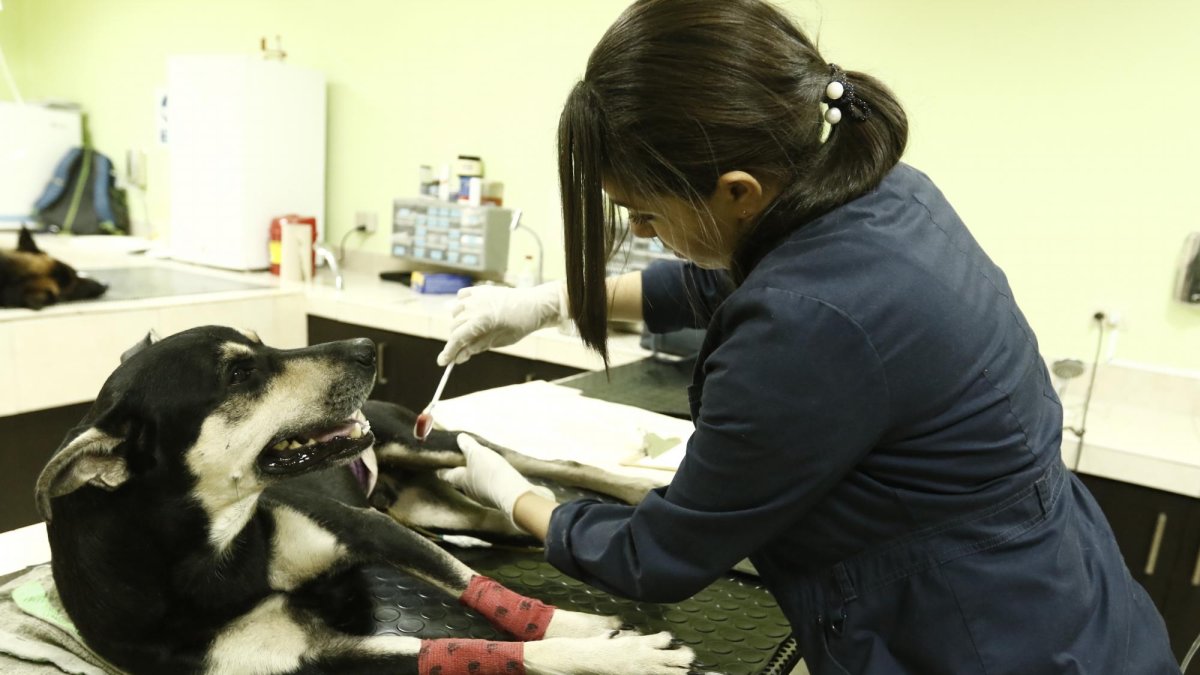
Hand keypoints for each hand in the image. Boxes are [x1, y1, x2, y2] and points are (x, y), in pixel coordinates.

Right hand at [437, 281, 568, 365]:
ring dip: (458, 323)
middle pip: (454, 327)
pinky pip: (462, 296)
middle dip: (456, 340)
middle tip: (461, 350)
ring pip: (455, 311)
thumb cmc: (519, 326)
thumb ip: (477, 347)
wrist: (534, 305)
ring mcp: (477, 296)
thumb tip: (459, 358)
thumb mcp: (499, 341)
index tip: (442, 362)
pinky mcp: (480, 289)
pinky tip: (468, 312)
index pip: (458, 338)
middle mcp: (475, 307)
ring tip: (469, 330)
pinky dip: (461, 304)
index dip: (449, 352)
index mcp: (481, 321)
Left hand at [437, 435, 555, 524]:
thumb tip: (459, 438)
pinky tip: (498, 476)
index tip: (437, 467)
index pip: (446, 475)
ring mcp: (483, 497)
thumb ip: (468, 446)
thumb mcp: (477, 454)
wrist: (514, 494)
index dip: (441, 469)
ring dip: (478, 477)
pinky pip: (491, 488)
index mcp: (460, 479)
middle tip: (462, 463)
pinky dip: (491, 482)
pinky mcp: (498, 498)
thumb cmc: (490, 473)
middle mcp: (469, 490)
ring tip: (482, 467)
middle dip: (461, 473)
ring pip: (476, 486)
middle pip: (460, 481)